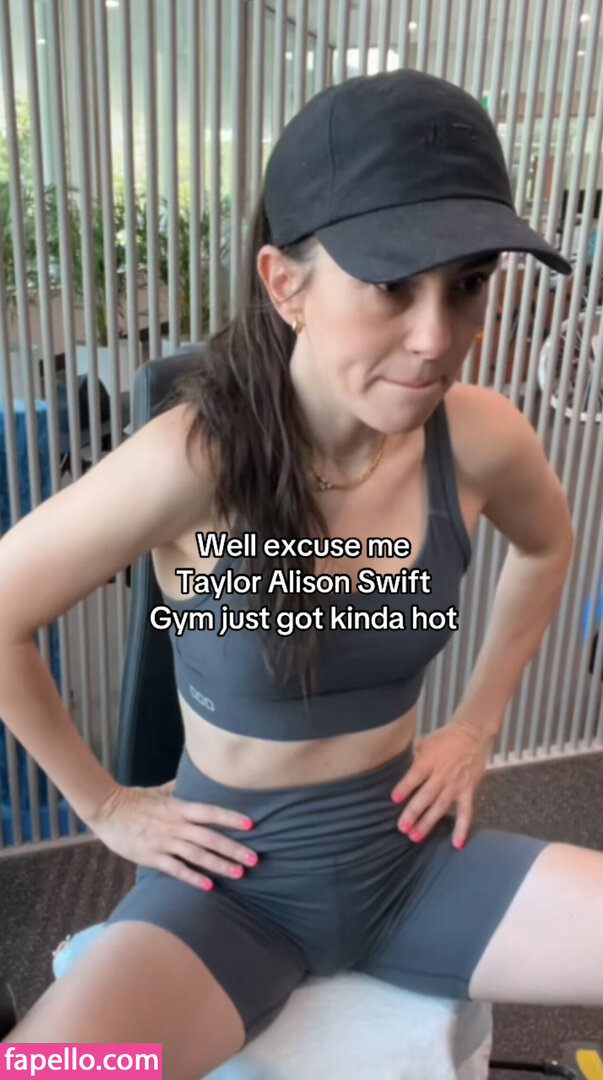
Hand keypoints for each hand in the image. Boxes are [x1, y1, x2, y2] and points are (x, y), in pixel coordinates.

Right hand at [88, 779, 259, 889]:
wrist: (105, 811)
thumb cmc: (133, 799)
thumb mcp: (159, 791)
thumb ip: (178, 788)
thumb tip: (193, 777)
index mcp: (179, 807)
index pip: (211, 812)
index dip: (231, 817)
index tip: (251, 824)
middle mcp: (176, 825)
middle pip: (210, 837)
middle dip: (234, 849)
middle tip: (255, 859)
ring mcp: (164, 842)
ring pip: (197, 855)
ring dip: (219, 864)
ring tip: (239, 874)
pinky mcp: (152, 857)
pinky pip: (176, 869)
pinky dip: (193, 877)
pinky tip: (208, 886)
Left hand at [390, 722, 493, 848]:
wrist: (473, 734)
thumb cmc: (444, 738)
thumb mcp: (426, 740)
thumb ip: (411, 752)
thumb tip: (392, 759)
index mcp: (429, 761)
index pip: (415, 776)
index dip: (405, 787)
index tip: (394, 799)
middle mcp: (442, 775)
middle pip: (426, 796)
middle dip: (414, 812)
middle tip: (402, 828)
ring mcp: (456, 785)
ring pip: (441, 807)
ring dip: (428, 823)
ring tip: (415, 837)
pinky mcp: (468, 791)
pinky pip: (466, 812)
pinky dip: (462, 828)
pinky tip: (457, 844)